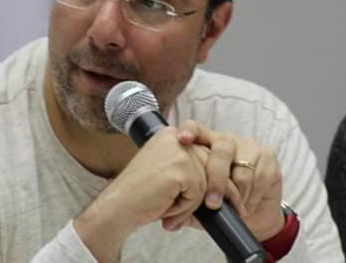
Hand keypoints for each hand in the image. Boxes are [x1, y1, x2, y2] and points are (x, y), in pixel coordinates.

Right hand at [74, 126, 207, 261]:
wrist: (118, 207)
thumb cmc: (140, 195)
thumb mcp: (169, 174)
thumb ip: (192, 170)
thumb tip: (227, 186)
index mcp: (171, 135)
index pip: (206, 155)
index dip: (212, 179)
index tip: (212, 199)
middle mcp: (176, 137)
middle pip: (211, 168)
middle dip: (209, 194)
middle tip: (192, 211)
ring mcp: (179, 152)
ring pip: (207, 184)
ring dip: (191, 204)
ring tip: (167, 209)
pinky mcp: (181, 169)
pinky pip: (199, 195)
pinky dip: (185, 208)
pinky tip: (164, 207)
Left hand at [173, 121, 284, 240]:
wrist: (254, 216)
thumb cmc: (222, 204)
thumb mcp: (201, 204)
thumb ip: (187, 201)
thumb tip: (169, 218)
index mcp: (206, 145)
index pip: (196, 129)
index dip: (190, 130)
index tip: (182, 139)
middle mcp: (228, 141)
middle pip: (222, 149)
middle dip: (217, 179)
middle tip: (212, 204)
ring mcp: (249, 146)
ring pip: (242, 168)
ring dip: (237, 195)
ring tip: (234, 209)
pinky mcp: (268, 156)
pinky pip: (259, 177)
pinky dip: (252, 196)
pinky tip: (247, 205)